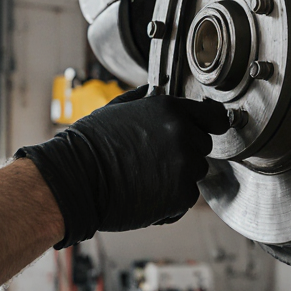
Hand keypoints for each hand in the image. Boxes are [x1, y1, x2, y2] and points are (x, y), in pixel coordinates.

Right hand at [18, 86, 228, 247]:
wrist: (76, 179)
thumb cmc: (90, 145)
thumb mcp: (116, 108)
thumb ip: (143, 99)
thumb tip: (152, 90)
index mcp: (170, 110)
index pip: (214, 116)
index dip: (210, 124)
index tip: (207, 129)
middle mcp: (183, 135)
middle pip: (203, 146)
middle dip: (185, 152)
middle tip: (153, 158)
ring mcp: (184, 166)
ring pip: (196, 173)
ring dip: (179, 176)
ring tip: (146, 176)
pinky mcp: (181, 196)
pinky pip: (186, 197)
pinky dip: (171, 200)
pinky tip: (146, 193)